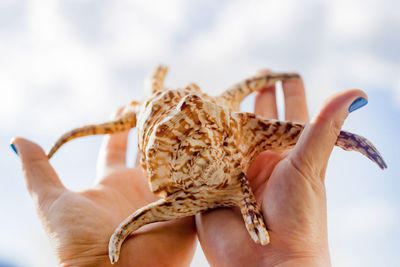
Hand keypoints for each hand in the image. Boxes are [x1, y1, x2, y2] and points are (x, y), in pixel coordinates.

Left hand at [12, 110, 196, 266]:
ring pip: (175, 161)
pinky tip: (207, 140)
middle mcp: (140, 187)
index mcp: (113, 183)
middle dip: (153, 128)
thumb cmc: (79, 241)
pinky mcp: (188, 209)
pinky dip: (202, 163)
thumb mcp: (51, 200)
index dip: (119, 127)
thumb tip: (17, 140)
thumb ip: (37, 170)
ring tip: (185, 113)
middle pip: (148, 150)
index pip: (118, 148)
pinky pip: (198, 181)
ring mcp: (166, 197)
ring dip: (179, 140)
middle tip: (159, 103)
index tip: (125, 105)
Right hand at [196, 71, 366, 265]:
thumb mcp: (310, 167)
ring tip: (216, 93)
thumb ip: (324, 128)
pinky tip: (189, 127)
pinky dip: (196, 144)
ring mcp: (234, 173)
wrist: (269, 265)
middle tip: (254, 75)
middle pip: (256, 121)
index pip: (286, 114)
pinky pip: (201, 160)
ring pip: (227, 137)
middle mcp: (260, 160)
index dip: (285, 92)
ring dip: (223, 117)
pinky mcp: (210, 186)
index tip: (282, 73)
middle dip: (256, 98)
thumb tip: (356, 92)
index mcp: (285, 154)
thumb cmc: (298, 217)